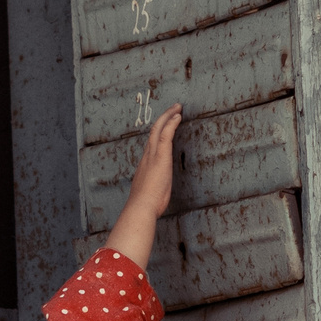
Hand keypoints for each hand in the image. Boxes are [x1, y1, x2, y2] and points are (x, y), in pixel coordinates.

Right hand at [105, 104, 183, 267]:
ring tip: (177, 107)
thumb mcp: (148, 203)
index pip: (150, 148)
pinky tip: (178, 115)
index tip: (164, 129)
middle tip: (172, 110)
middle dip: (162, 121)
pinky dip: (171, 123)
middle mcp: (146, 159)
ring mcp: (152, 157)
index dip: (157, 137)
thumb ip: (148, 202)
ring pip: (158, 129)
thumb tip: (147, 213)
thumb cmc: (144, 210)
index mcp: (144, 169)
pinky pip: (165, 133)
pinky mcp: (160, 156)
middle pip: (152, 134)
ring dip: (168, 117)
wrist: (141, 209)